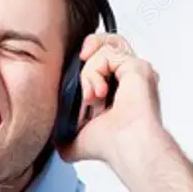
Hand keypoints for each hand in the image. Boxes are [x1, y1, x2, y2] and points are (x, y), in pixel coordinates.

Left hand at [57, 33, 165, 164]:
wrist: (125, 146)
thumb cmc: (110, 145)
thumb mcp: (76, 139)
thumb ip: (64, 134)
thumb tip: (56, 142)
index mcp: (119, 90)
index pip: (101, 60)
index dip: (83, 65)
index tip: (80, 90)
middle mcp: (128, 79)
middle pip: (105, 44)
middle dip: (84, 61)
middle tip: (83, 91)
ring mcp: (134, 71)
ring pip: (103, 48)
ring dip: (88, 72)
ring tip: (90, 95)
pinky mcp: (137, 66)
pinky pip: (106, 53)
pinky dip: (94, 72)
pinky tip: (98, 93)